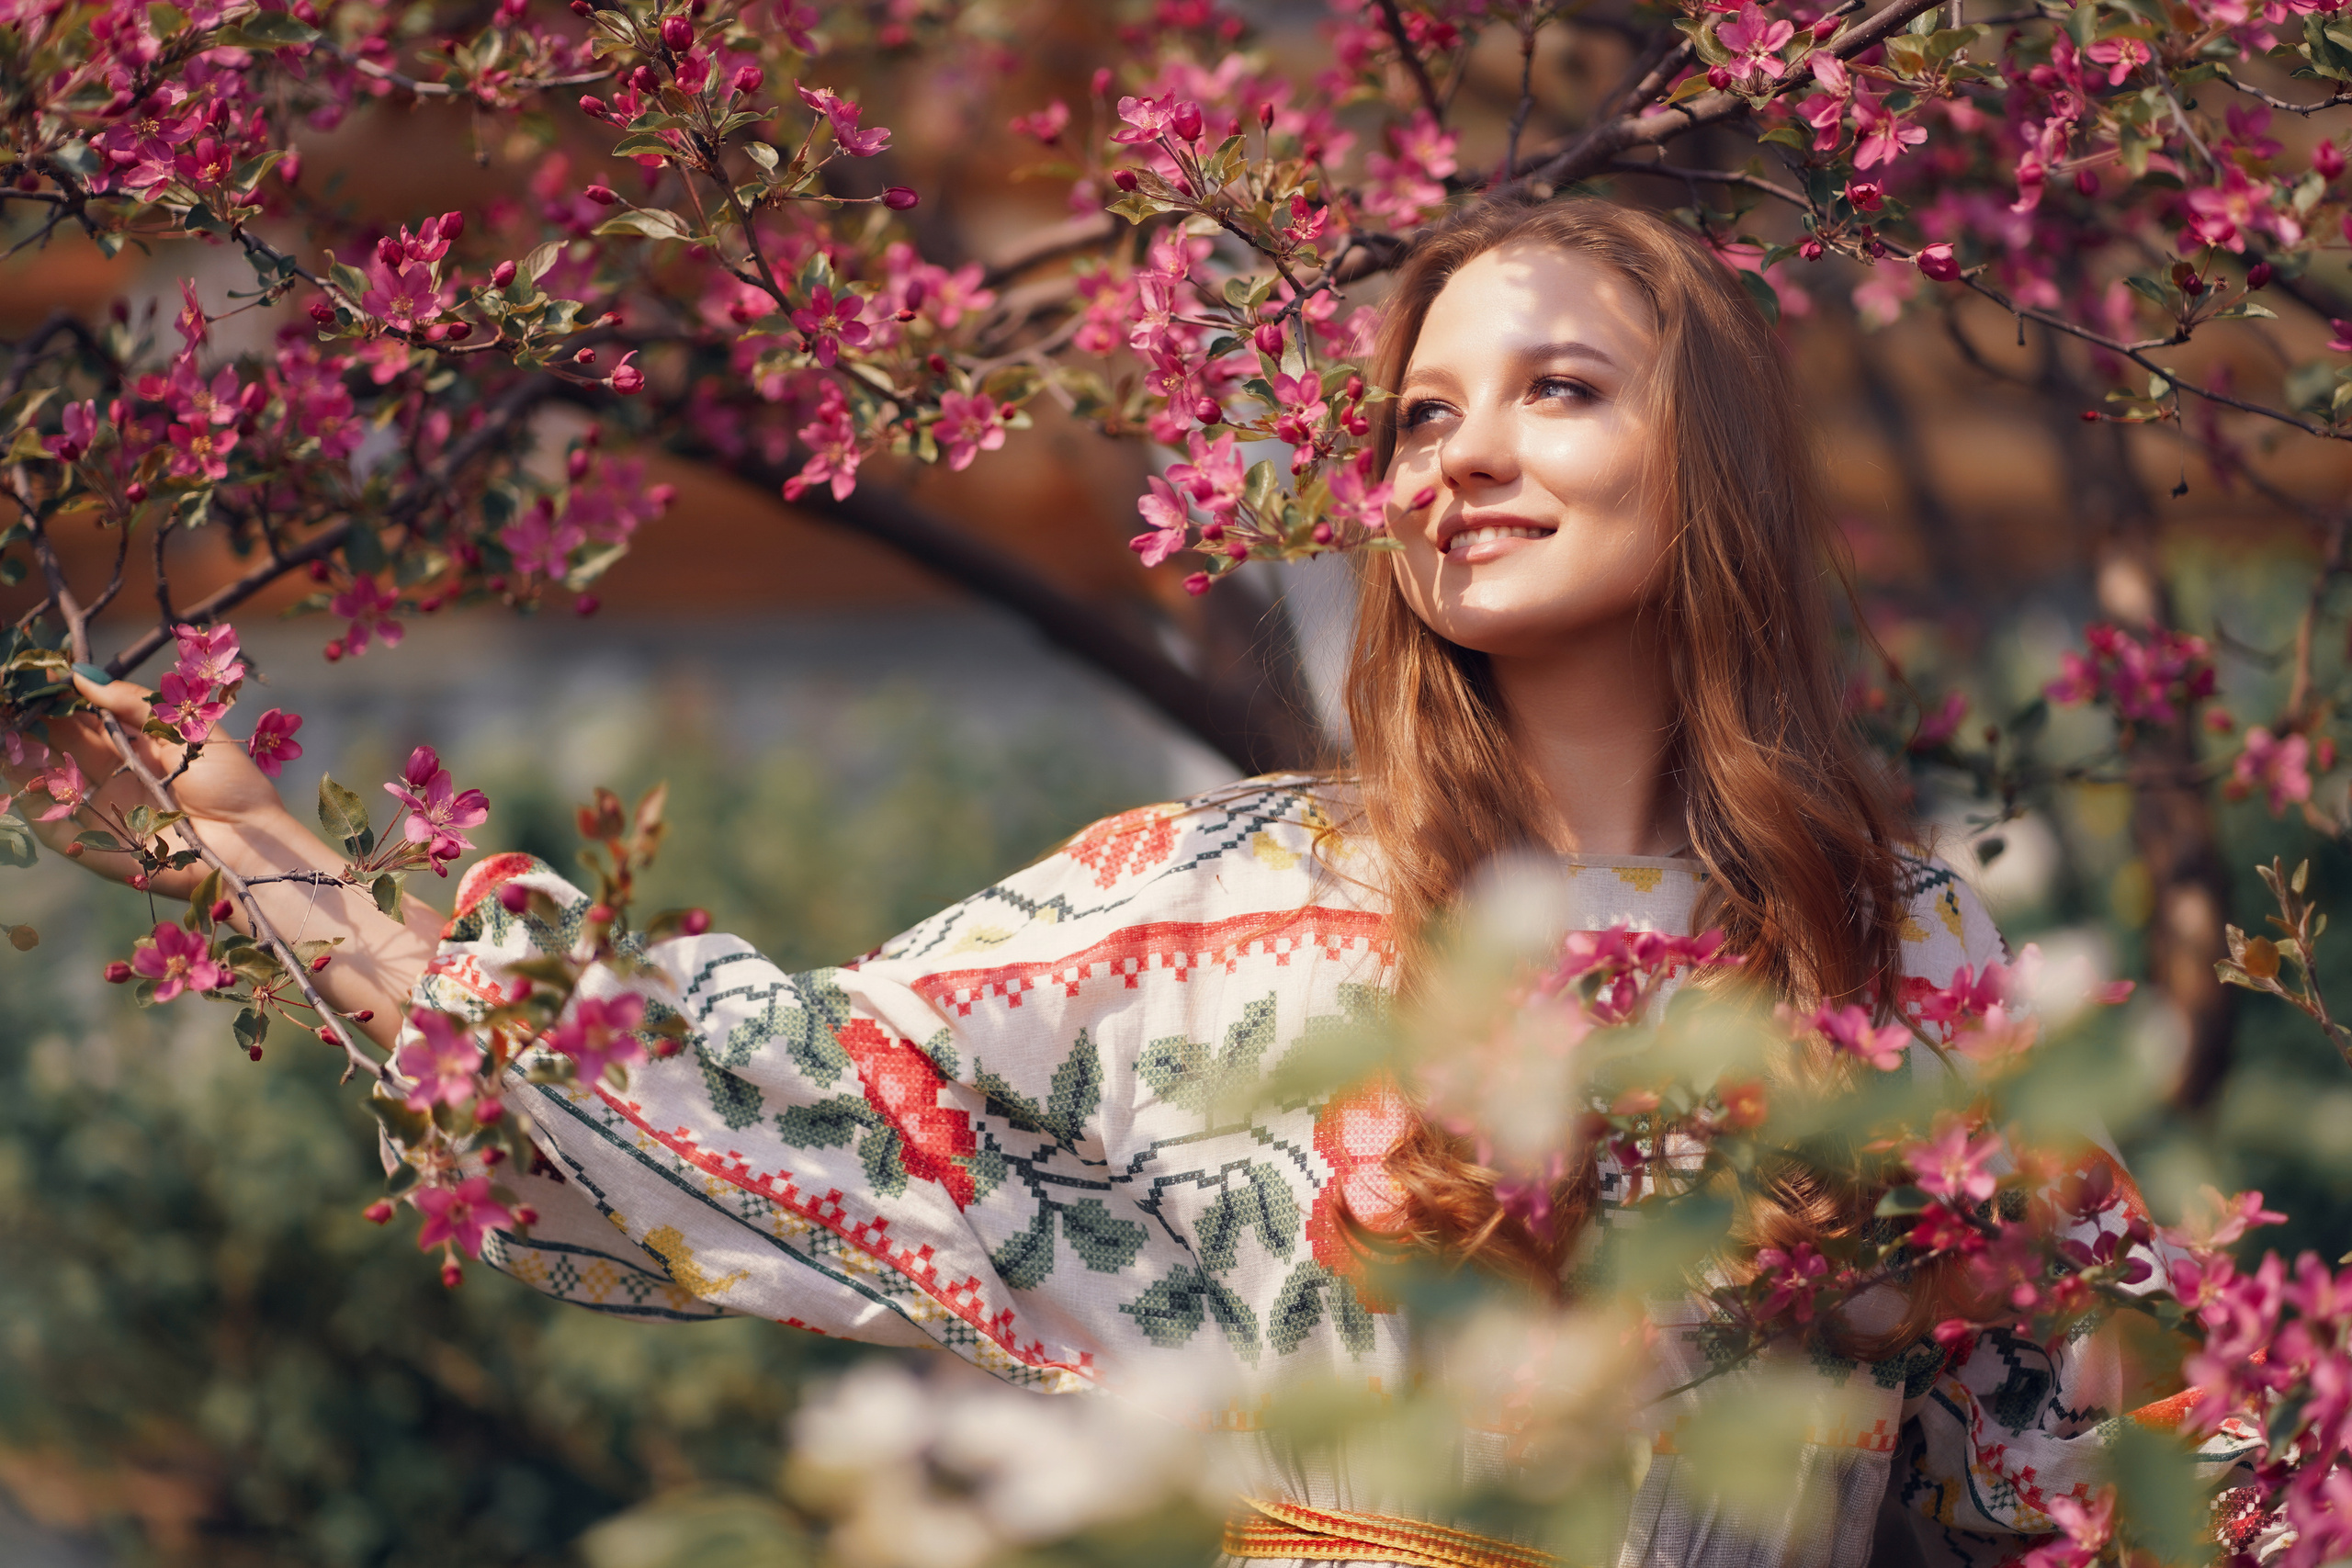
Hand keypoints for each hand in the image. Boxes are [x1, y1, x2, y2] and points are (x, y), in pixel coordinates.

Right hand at [3, 674, 315, 899]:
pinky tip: (9, 765)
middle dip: (27, 720)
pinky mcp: (91, 844)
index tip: (30, 677)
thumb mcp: (187, 730)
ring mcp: (99, 808)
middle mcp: (112, 775)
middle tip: (5, 697)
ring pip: (45, 776)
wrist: (251, 845)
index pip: (82, 717)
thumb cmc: (231, 785)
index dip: (54, 698)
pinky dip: (25, 794)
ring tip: (0, 725)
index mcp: (137, 746)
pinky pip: (48, 820)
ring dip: (17, 752)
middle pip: (56, 743)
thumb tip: (79, 676)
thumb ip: (134, 704)